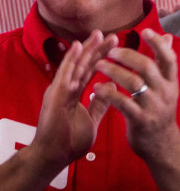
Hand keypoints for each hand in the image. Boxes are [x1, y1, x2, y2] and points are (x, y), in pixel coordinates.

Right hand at [33, 31, 117, 171]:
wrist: (54, 156)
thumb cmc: (70, 140)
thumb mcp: (91, 119)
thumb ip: (100, 104)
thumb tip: (110, 87)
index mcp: (74, 93)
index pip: (90, 70)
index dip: (102, 57)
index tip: (115, 44)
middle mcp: (65, 88)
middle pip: (83, 65)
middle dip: (97, 49)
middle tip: (111, 34)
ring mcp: (59, 91)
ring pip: (75, 65)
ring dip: (86, 49)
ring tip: (97, 34)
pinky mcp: (55, 96)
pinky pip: (64, 75)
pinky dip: (71, 60)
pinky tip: (78, 47)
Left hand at [93, 29, 179, 157]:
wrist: (162, 145)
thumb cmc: (160, 111)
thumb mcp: (167, 87)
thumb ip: (164, 63)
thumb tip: (168, 37)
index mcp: (171, 82)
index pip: (169, 58)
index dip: (158, 44)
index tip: (145, 30)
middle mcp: (165, 92)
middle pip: (148, 67)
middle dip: (128, 56)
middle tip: (111, 50)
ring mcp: (153, 107)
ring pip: (134, 83)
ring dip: (114, 71)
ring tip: (98, 65)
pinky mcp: (140, 120)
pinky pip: (123, 103)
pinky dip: (109, 93)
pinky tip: (97, 87)